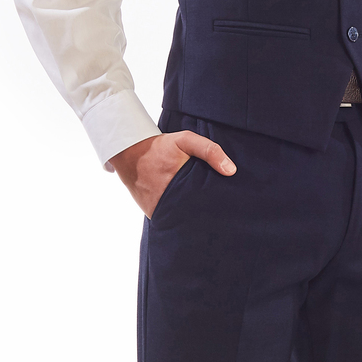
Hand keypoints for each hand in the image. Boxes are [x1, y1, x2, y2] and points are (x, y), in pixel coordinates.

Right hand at [109, 131, 236, 218]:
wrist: (130, 153)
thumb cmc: (161, 147)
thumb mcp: (185, 140)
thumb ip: (209, 151)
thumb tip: (231, 171)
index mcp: (182, 187)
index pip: (208, 205)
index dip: (219, 206)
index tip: (230, 206)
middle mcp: (170, 204)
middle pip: (197, 216)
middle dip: (209, 215)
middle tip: (223, 215)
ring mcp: (160, 211)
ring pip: (184, 221)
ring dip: (193, 218)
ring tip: (208, 217)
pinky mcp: (153, 214)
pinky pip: (170, 220)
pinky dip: (179, 218)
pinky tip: (189, 214)